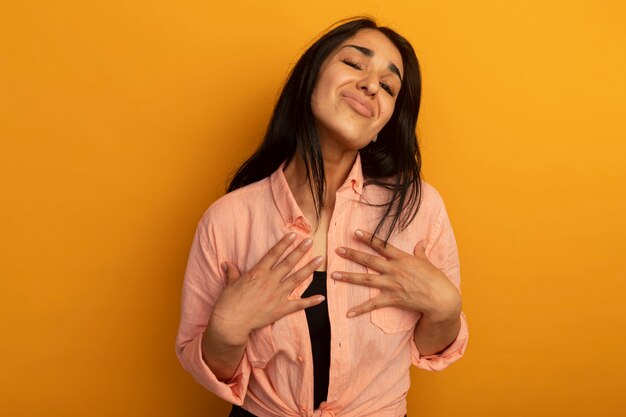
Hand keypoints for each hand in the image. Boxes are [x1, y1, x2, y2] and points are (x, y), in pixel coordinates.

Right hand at [209, 233, 324, 345]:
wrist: (232, 323)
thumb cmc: (228, 302)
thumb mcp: (230, 283)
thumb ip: (233, 272)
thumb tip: (227, 264)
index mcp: (258, 273)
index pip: (274, 254)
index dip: (284, 243)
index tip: (293, 235)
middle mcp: (270, 281)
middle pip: (288, 263)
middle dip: (300, 251)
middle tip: (310, 241)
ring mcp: (278, 295)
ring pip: (297, 279)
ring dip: (309, 268)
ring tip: (320, 259)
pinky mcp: (281, 309)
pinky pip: (299, 305)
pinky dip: (311, 301)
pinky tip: (321, 297)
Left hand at [331, 229, 460, 321]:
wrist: (441, 298)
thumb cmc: (436, 279)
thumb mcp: (428, 262)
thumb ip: (420, 252)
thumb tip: (420, 242)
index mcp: (402, 258)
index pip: (381, 245)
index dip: (368, 238)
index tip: (355, 232)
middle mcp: (394, 269)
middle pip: (368, 260)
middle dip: (352, 254)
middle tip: (337, 250)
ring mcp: (391, 284)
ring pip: (365, 279)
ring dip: (348, 277)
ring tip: (333, 275)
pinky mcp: (392, 299)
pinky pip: (372, 304)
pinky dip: (360, 309)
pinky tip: (347, 313)